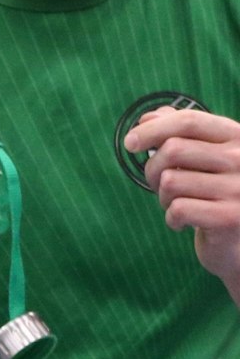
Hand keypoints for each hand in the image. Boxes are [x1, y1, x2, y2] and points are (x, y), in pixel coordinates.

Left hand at [125, 107, 239, 303]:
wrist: (239, 241)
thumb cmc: (216, 191)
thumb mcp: (205, 156)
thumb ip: (180, 133)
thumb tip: (148, 117)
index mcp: (237, 137)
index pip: (189, 120)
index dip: (153, 128)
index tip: (130, 143)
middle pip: (173, 150)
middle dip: (153, 169)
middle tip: (159, 185)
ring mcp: (239, 189)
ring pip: (170, 181)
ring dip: (163, 197)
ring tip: (177, 204)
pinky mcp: (231, 218)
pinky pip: (178, 209)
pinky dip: (171, 218)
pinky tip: (183, 222)